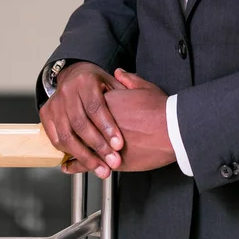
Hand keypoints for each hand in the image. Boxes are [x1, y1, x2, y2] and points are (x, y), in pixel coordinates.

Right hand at [40, 62, 125, 178]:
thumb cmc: (96, 81)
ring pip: (67, 136)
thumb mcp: (111, 82)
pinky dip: (70, 153)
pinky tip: (84, 162)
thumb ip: (123, 94)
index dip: (107, 128)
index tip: (119, 145)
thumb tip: (137, 108)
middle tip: (112, 161)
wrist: (73, 74)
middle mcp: (67, 92)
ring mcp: (54, 104)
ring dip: (84, 156)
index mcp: (85, 81)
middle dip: (98, 146)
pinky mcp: (46, 115)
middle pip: (81, 124)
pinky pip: (56, 139)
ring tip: (101, 168)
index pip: (96, 108)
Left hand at [61, 70, 175, 173]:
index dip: (85, 110)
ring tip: (65, 151)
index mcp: (108, 102)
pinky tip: (68, 166)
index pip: (87, 106)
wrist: (173, 130)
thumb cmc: (161, 110)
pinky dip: (75, 165)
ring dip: (72, 149)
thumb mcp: (145, 88)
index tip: (83, 112)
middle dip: (75, 130)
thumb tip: (118, 73)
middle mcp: (101, 122)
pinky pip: (86, 163)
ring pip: (80, 146)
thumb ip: (129, 80)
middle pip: (80, 126)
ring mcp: (104, 142)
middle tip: (69, 132)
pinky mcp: (110, 159)